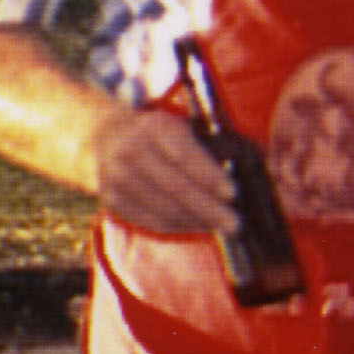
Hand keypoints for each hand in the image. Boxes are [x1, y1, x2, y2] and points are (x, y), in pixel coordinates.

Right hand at [90, 100, 234, 239]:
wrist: (108, 137)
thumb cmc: (160, 135)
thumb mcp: (182, 127)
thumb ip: (210, 144)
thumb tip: (246, 160)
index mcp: (154, 127)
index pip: (184, 155)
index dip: (209, 176)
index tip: (232, 193)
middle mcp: (132, 150)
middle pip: (175, 187)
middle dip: (208, 208)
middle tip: (235, 224)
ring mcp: (117, 177)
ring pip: (164, 208)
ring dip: (196, 221)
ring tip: (220, 227)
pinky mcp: (112, 200)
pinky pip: (150, 220)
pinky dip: (177, 226)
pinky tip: (197, 226)